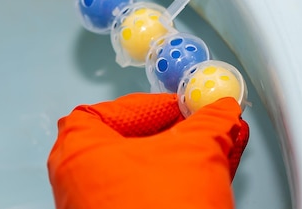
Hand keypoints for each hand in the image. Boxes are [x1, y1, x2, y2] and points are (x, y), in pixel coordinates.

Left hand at [47, 93, 248, 208]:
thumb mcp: (197, 151)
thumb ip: (211, 122)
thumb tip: (221, 109)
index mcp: (80, 155)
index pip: (101, 112)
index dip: (144, 105)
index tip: (178, 106)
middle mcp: (81, 187)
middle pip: (129, 142)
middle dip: (176, 131)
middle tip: (201, 124)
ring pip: (146, 173)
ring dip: (185, 156)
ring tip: (219, 146)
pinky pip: (152, 197)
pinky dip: (181, 181)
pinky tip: (214, 174)